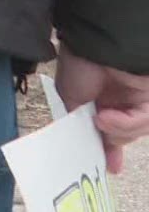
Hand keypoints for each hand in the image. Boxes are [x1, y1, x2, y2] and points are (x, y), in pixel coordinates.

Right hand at [56, 40, 148, 174]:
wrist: (94, 44)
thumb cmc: (78, 64)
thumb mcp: (69, 97)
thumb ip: (78, 122)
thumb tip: (87, 142)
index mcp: (101, 98)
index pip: (109, 129)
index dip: (108, 149)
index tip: (107, 167)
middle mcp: (121, 100)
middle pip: (124, 134)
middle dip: (114, 145)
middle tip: (105, 153)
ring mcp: (138, 98)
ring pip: (135, 130)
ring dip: (118, 131)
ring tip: (101, 121)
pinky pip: (144, 119)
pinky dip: (126, 123)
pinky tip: (108, 117)